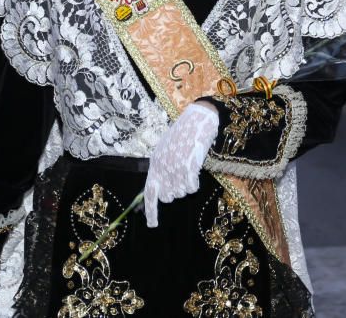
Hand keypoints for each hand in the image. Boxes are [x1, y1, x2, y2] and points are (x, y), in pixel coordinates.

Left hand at [143, 102, 218, 227]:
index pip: (149, 192)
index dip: (151, 210)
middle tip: (182, 176)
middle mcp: (162, 167)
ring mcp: (175, 167)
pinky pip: (192, 187)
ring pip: (181, 193)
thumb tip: (161, 192)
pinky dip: (195, 182)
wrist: (197, 120)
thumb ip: (161, 169)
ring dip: (186, 185)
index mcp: (154, 163)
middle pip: (168, 196)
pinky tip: (195, 169)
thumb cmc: (182, 135)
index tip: (152, 225)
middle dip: (175, 191)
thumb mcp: (165, 150)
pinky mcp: (189, 166)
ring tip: (188, 166)